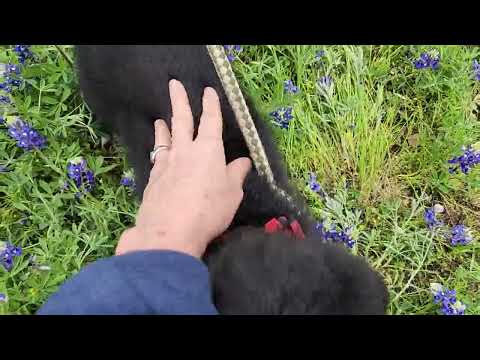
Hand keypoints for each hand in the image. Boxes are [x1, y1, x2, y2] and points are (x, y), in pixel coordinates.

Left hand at [116, 79, 251, 257]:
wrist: (169, 232)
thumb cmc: (209, 210)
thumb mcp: (232, 193)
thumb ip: (236, 174)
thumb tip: (244, 161)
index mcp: (208, 149)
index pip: (210, 120)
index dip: (210, 104)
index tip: (208, 91)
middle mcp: (185, 151)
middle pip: (181, 120)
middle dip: (179, 100)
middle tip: (174, 84)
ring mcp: (166, 163)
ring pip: (165, 138)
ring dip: (164, 126)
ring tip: (160, 119)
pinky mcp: (153, 179)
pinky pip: (157, 157)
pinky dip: (158, 150)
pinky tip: (158, 153)